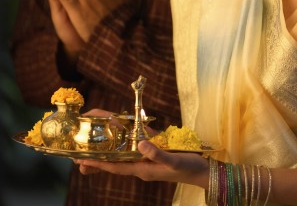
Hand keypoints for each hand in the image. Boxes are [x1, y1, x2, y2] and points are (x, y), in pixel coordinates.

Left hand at [77, 140, 208, 186]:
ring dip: (109, 154)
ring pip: (124, 158)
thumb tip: (140, 143)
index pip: (116, 167)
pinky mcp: (155, 156)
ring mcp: (148, 162)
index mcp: (143, 169)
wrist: (202, 171)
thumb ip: (157, 153)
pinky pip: (136, 151)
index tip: (82, 161)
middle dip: (98, 161)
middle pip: (116, 164)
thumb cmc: (188, 167)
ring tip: (93, 150)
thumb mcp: (173, 160)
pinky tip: (122, 140)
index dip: (99, 164)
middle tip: (79, 157)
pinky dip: (126, 146)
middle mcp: (142, 166)